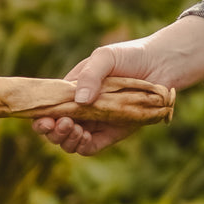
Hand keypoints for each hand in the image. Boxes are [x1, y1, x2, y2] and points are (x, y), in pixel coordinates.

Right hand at [32, 40, 154, 155]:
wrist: (163, 64)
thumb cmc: (131, 56)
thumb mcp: (105, 57)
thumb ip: (90, 76)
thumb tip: (80, 101)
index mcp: (71, 90)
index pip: (48, 107)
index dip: (41, 117)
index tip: (44, 119)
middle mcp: (80, 109)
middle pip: (55, 129)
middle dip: (52, 132)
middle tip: (62, 124)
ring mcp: (96, 122)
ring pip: (70, 141)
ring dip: (67, 140)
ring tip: (76, 130)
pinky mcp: (113, 133)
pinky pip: (92, 147)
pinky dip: (83, 146)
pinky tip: (84, 137)